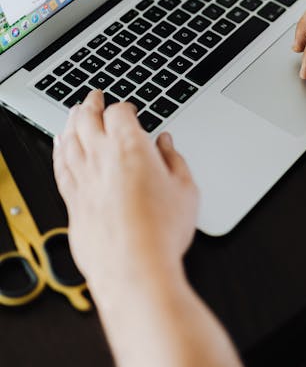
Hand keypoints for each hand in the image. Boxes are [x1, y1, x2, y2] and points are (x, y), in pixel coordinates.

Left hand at [53, 90, 197, 295]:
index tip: (130, 110)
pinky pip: (60, 166)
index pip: (119, 113)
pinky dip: (58, 150)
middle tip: (94, 96)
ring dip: (71, 121)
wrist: (135, 270)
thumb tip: (166, 144)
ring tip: (74, 113)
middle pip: (87, 118)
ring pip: (69, 139)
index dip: (125, 108)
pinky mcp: (73, 202)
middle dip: (91, 103)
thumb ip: (175, 160)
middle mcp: (102, 158)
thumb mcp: (186, 189)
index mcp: (131, 147)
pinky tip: (60, 145)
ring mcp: (83, 179)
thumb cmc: (162, 232)